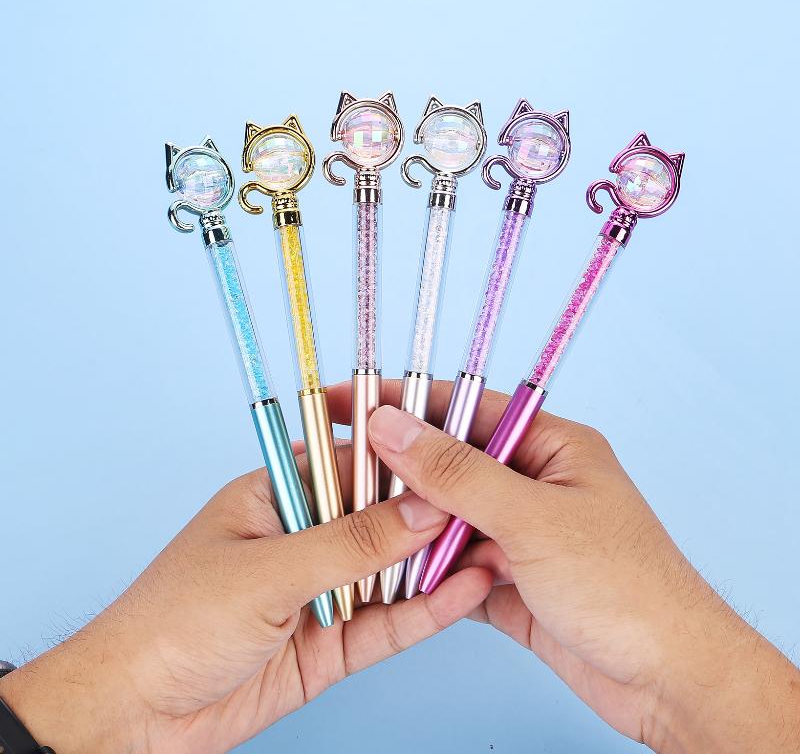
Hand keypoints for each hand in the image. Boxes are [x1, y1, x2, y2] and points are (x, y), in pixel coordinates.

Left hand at [0, 443, 491, 752]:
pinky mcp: (333, 643)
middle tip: (490, 504)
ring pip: (392, 570)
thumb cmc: (174, 623)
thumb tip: (422, 508)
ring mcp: (322, 592)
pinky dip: (428, 608)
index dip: (404, 462)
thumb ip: (351, 543)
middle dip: (431, 513)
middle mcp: (304, 537)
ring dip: (438, 561)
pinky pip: (389, 622)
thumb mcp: (269, 571)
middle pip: (380, 517)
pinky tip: (467, 589)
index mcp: (278, 495)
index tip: (455, 459)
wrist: (136, 718)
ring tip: (496, 544)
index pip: (353, 463)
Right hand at [326, 380, 799, 753]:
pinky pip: (451, 566)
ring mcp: (518, 534)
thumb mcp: (532, 518)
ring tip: (352, 527)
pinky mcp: (507, 581)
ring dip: (408, 527)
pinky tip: (390, 576)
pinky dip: (424, 572)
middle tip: (334, 472)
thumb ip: (456, 472)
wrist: (668, 683)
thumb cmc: (625, 588)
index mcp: (550, 446)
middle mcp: (531, 484)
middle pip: (447, 464)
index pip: (464, 408)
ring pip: (444, 518)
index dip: (403, 402)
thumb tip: (391, 426)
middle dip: (396, 471)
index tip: (348, 401)